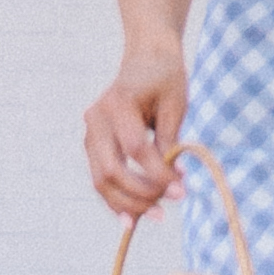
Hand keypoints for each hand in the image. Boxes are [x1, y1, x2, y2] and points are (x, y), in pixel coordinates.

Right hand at [84, 46, 188, 218]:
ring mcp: (90, 131)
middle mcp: (96, 118)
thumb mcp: (175, 105)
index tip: (183, 189)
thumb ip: (168, 141)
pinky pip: (101, 176)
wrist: (146, 56)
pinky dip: (116, 198)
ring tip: (155, 216)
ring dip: (127, 203)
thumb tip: (170, 182)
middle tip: (169, 207)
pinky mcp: (93, 143)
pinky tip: (133, 218)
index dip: (158, 174)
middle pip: (111, 170)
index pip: (136, 149)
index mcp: (118, 103)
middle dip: (140, 195)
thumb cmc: (165, 77)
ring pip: (100, 179)